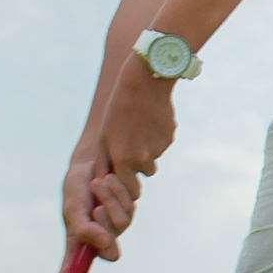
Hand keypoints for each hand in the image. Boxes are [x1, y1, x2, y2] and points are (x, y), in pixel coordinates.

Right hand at [62, 154, 141, 261]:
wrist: (97, 153)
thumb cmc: (79, 181)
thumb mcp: (75, 204)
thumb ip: (85, 229)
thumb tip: (110, 252)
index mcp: (78, 238)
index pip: (71, 268)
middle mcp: (97, 235)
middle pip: (110, 250)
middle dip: (104, 225)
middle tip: (97, 208)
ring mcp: (115, 223)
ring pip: (123, 224)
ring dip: (112, 201)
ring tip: (100, 182)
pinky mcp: (128, 208)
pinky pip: (132, 208)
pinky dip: (121, 192)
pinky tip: (112, 178)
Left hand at [99, 64, 179, 184]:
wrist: (144, 84)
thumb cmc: (117, 110)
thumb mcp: (104, 137)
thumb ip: (104, 163)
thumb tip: (103, 183)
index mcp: (123, 159)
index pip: (130, 188)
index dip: (128, 184)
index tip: (126, 175)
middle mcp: (143, 159)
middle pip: (146, 173)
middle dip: (140, 165)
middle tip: (134, 144)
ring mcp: (159, 149)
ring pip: (155, 157)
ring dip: (149, 149)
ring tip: (140, 127)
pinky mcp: (169, 138)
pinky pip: (163, 144)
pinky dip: (157, 136)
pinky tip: (150, 120)